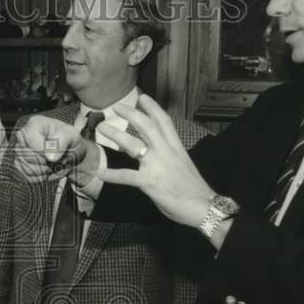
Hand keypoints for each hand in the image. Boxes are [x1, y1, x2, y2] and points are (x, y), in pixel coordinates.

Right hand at [14, 115, 101, 187]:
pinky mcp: (21, 167)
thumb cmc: (68, 140)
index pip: (29, 137)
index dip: (41, 149)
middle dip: (46, 161)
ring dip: (45, 170)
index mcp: (35, 124)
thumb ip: (62, 142)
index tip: (54, 154)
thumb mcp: (72, 136)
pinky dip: (41, 177)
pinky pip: (28, 177)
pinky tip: (48, 169)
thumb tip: (50, 156)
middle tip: (57, 158)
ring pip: (28, 168)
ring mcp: (20, 153)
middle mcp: (24, 137)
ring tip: (53, 163)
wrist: (69, 152)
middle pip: (28, 155)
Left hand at [98, 94, 214, 228]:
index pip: (164, 121)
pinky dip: (112, 175)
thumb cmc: (194, 189)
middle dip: (131, 113)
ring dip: (116, 135)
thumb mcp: (183, 165)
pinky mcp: (149, 182)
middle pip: (146, 125)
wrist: (203, 205)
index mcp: (176, 147)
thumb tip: (156, 155)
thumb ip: (169, 157)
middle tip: (116, 107)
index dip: (153, 107)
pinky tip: (100, 173)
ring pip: (133, 145)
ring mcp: (156, 165)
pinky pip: (127, 176)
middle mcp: (166, 151)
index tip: (142, 97)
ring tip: (102, 129)